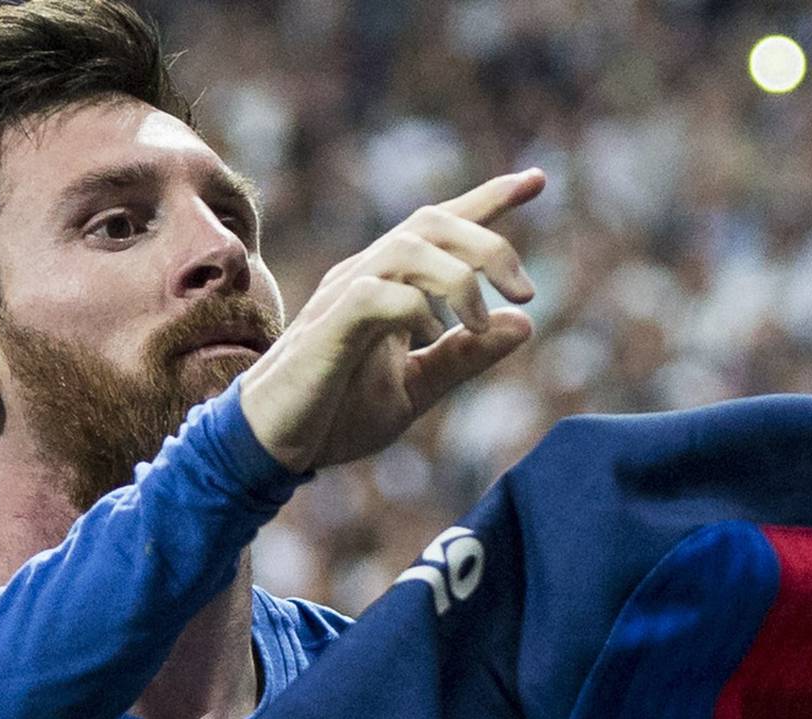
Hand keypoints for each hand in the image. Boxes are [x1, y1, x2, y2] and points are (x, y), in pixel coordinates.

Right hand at [238, 170, 544, 474]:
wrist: (273, 444)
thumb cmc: (334, 414)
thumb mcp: (415, 389)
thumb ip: (464, 358)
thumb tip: (524, 326)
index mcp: (389, 283)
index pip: (442, 223)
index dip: (489, 198)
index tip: (537, 181)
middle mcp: (367, 274)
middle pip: (433, 221)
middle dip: (490, 243)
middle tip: (526, 293)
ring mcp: (344, 295)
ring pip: (409, 246)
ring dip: (459, 279)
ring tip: (480, 326)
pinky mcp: (329, 327)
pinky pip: (378, 296)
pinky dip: (416, 310)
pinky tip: (433, 337)